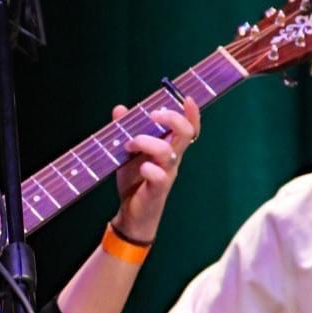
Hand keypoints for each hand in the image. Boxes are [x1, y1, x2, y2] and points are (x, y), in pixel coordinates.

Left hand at [112, 96, 199, 242]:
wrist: (131, 214)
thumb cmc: (134, 181)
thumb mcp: (127, 153)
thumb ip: (125, 130)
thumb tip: (120, 109)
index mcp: (169, 148)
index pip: (188, 128)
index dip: (192, 113)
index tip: (187, 98)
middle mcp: (172, 159)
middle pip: (185, 134)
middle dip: (172, 119)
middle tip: (152, 115)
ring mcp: (167, 174)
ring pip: (169, 152)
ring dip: (147, 142)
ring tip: (130, 144)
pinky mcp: (158, 189)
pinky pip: (160, 176)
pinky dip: (149, 168)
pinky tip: (140, 168)